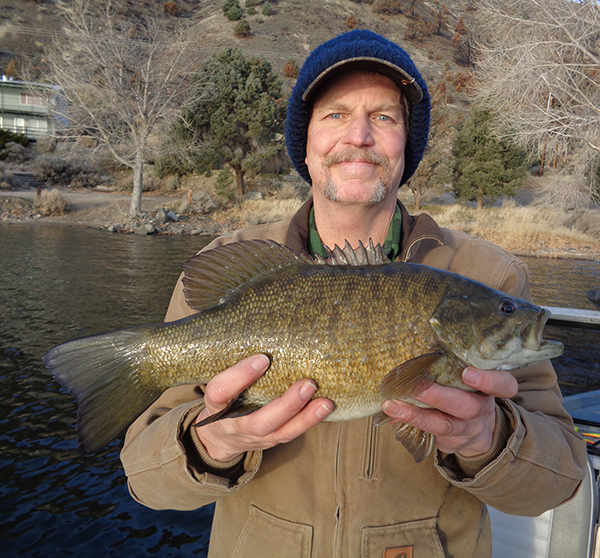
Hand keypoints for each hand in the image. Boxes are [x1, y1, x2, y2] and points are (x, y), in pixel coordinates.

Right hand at [195, 354, 334, 461]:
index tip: (262, 359)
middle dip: (285, 405)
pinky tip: (325, 408)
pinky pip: (291, 434)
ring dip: (305, 417)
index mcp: (215, 404)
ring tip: (325, 402)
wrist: (219, 436)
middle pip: (257, 422)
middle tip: (308, 384)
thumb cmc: (223, 396)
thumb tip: (252, 321)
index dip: (240, 376)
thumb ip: (232, 360)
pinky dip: (309, 421)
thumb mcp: (218, 379)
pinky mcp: (270, 441)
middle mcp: (233, 425)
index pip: (220, 392)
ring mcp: (254, 437)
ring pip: (280, 432)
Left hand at [382, 367, 517, 457]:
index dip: (488, 380)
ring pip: (445, 426)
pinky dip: (409, 426)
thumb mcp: (464, 374)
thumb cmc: (464, 389)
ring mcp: (467, 430)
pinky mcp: (452, 444)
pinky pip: (431, 437)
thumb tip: (419, 339)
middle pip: (468, 407)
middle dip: (440, 397)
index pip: (503, 385)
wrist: (477, 429)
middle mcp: (481, 410)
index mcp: (489, 389)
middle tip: (416, 387)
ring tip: (392, 406)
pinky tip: (391, 417)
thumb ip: (451, 360)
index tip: (467, 372)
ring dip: (416, 416)